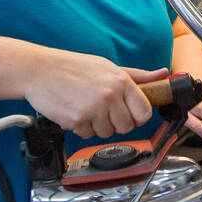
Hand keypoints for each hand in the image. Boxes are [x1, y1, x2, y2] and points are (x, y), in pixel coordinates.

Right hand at [22, 47, 169, 139]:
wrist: (39, 71)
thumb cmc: (73, 67)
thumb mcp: (108, 66)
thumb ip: (137, 75)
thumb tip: (163, 74)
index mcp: (121, 82)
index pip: (144, 112)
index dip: (137, 116)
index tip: (129, 114)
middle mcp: (109, 96)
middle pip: (126, 127)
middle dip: (116, 122)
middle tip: (103, 110)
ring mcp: (93, 109)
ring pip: (107, 133)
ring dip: (98, 126)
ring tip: (86, 108)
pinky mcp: (77, 121)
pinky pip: (88, 135)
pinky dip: (82, 128)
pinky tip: (75, 112)